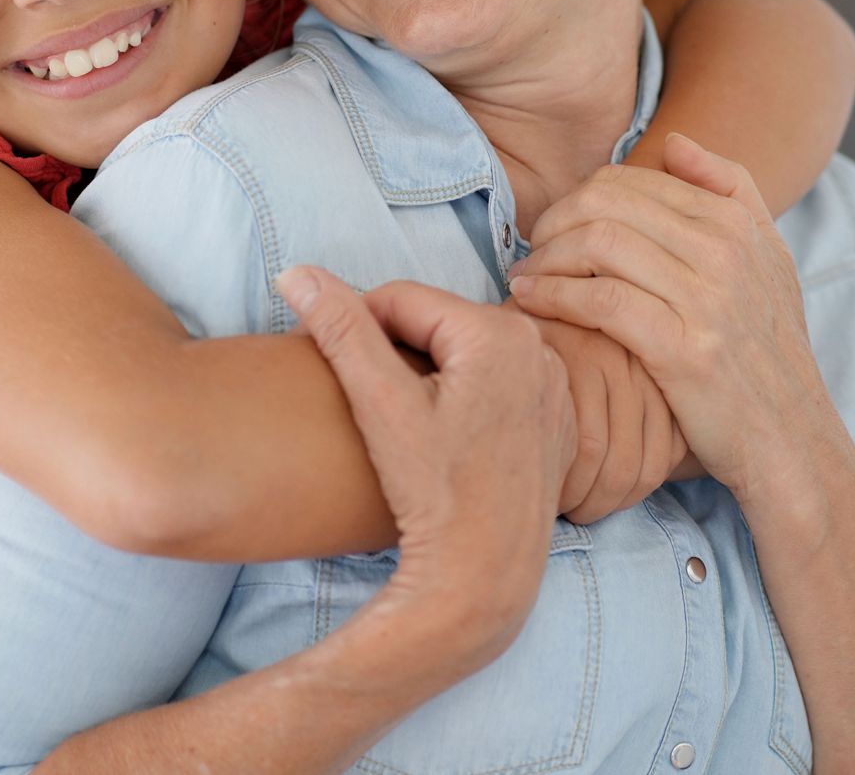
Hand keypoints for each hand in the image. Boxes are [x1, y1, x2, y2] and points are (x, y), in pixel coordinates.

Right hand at [277, 267, 574, 667]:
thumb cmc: (435, 496)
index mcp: (499, 332)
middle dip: (392, 350)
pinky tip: (443, 440)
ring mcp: (554, 386)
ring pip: (464, 355)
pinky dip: (464, 401)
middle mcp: (540, 348)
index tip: (327, 367)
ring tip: (402, 424)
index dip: (353, 327)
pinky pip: (496, 388)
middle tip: (365, 400)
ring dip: (426, 374)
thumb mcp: (380, 405)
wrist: (484, 579)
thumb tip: (297, 274)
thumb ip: (342, 331)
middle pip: (436, 325)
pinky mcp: (557, 422)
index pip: (399, 299)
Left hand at [507, 134, 846, 518]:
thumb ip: (731, 191)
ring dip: (546, 258)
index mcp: (737, 223)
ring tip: (526, 277)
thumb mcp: (769, 261)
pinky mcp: (685, 350)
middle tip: (533, 251)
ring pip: (598, 243)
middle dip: (554, 221)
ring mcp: (708, 300)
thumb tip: (674, 143)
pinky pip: (599, 301)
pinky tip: (530, 302)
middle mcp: (725, 251)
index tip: (554, 229)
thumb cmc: (765, 352)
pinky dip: (553, 295)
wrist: (791, 440)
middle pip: (607, 203)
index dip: (578, 199)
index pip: (631, 180)